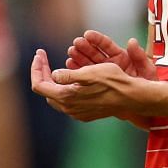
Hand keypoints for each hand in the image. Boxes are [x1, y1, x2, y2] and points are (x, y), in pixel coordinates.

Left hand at [31, 51, 156, 122]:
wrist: (131, 97)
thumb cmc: (113, 81)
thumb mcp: (89, 72)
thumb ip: (68, 75)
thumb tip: (53, 74)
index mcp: (66, 97)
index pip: (39, 85)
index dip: (36, 68)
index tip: (39, 53)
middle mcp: (69, 108)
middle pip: (46, 90)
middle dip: (42, 73)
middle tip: (43, 57)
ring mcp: (77, 113)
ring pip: (56, 96)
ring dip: (52, 81)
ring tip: (54, 66)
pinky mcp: (85, 114)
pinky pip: (68, 100)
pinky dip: (64, 87)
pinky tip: (71, 78)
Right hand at [66, 29, 156, 79]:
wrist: (146, 103)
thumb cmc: (148, 85)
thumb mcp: (147, 69)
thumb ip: (139, 56)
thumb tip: (132, 41)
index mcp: (122, 57)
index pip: (107, 45)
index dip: (97, 39)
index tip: (87, 34)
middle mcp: (111, 64)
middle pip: (95, 53)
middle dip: (85, 48)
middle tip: (75, 43)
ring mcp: (104, 75)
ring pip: (89, 64)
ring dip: (79, 58)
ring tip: (71, 53)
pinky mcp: (99, 85)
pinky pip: (87, 77)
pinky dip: (79, 72)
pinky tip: (70, 67)